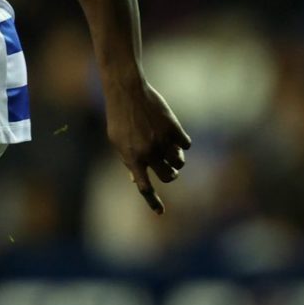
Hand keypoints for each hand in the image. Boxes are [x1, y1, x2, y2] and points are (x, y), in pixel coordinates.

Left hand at [104, 82, 190, 214]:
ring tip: (170, 150)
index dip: (153, 202)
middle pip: (169, 176)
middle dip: (170, 174)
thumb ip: (128, 160)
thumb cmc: (119, 117)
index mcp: (132, 158)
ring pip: (179, 162)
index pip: (145, 187)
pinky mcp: (174, 129)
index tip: (160, 213)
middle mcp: (149, 153)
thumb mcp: (117, 140)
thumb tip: (137, 180)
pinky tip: (173, 133)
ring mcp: (162, 141)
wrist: (127, 91)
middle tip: (168, 167)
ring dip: (177, 160)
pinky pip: (185, 145)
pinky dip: (181, 143)